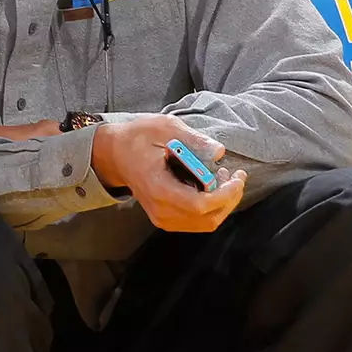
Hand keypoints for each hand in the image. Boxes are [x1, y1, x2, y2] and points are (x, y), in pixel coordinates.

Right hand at [90, 114, 246, 232]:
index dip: (225, 194)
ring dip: (222, 203)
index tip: (236, 176)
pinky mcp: (166, 217)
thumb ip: (193, 140)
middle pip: (208, 218)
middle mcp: (160, 210)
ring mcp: (162, 217)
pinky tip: (211, 186)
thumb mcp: (164, 128)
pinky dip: (212, 206)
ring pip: (206, 222)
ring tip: (223, 178)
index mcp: (158, 188)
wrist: (114, 154)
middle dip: (229, 199)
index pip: (199, 205)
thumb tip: (219, 152)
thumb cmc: (137, 139)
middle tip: (235, 175)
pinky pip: (197, 221)